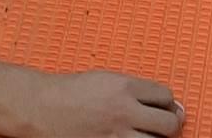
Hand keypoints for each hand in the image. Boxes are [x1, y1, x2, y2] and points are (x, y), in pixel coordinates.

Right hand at [28, 71, 183, 137]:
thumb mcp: (105, 79)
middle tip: (165, 125)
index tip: (164, 107)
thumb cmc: (70, 91)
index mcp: (125, 87)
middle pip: (169, 123)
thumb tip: (162, 101)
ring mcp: (116, 135)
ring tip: (147, 135)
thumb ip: (133, 89)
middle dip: (170, 124)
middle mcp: (124, 111)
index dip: (167, 102)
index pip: (166, 96)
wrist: (41, 108)